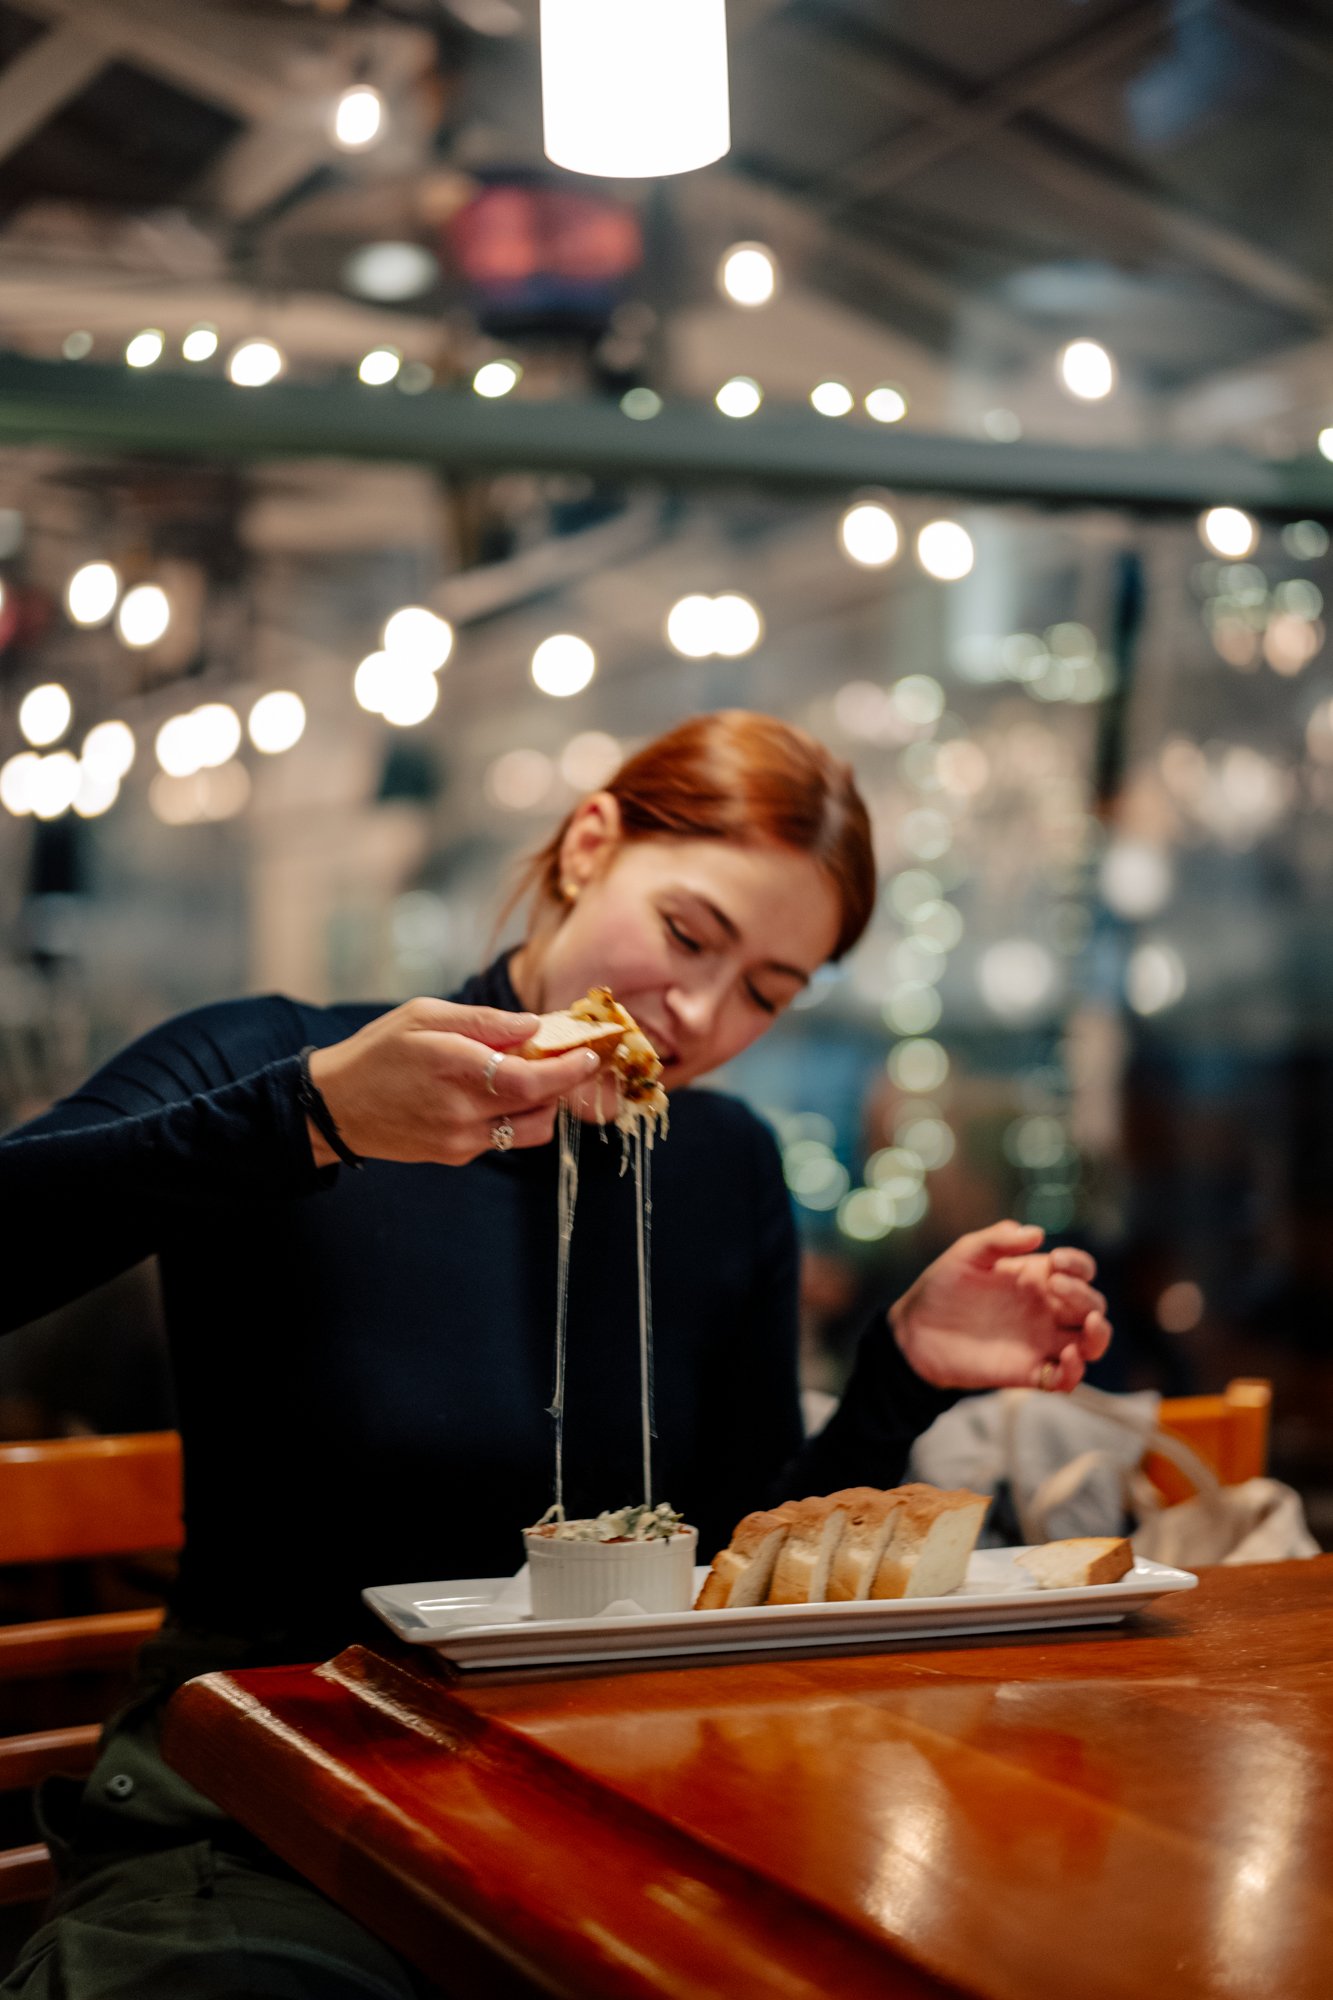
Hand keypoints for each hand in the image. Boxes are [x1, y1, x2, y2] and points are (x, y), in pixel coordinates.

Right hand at [306, 999, 604, 1166]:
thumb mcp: (423, 1015)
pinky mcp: (456, 1156)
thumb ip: (482, 1021)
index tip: (590, 1053)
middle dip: (567, 1080)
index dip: (568, 1068)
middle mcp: (460, 1111)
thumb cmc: (378, 1051)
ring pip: (531, 1129)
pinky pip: (505, 1138)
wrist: (334, 1107)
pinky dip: (519, 1115)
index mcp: (452, 1067)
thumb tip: (533, 1026)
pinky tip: (506, 1092)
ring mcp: (459, 1140)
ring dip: (547, 1103)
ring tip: (538, 1074)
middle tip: (576, 1057)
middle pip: (539, 1103)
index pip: (529, 1078)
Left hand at [889, 1220, 1112, 1393]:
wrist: (915, 1331)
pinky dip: (1075, 1372)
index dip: (1080, 1265)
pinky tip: (1066, 1358)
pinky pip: (1066, 1379)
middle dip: (1086, 1296)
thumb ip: (998, 1240)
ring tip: (1088, 1326)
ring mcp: (1041, 1342)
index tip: (1057, 1263)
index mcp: (1038, 1278)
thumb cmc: (942, 1287)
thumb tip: (1037, 1233)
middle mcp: (1046, 1310)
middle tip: (1057, 1286)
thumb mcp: (967, 1253)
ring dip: (1099, 1336)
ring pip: (1091, 1344)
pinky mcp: (1029, 1372)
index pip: (1081, 1270)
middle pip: (1092, 1306)